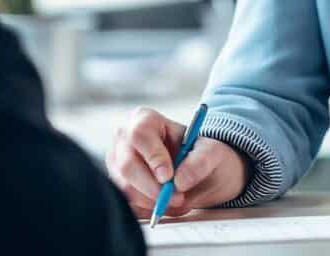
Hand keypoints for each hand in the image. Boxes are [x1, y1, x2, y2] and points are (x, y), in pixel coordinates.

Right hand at [106, 106, 249, 219]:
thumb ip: (201, 161)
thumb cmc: (202, 157)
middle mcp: (125, 139)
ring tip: (177, 199)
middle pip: (127, 165)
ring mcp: (117, 164)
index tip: (169, 176)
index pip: (139, 135)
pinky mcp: (117, 186)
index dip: (153, 157)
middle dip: (153, 187)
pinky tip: (164, 203)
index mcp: (146, 119)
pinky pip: (127, 204)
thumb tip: (180, 180)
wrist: (200, 175)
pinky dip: (148, 209)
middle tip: (178, 197)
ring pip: (126, 188)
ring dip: (154, 201)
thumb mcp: (212, 152)